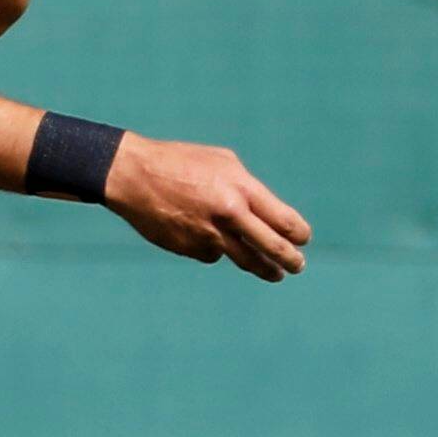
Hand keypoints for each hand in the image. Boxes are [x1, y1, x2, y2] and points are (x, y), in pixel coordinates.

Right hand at [104, 136, 312, 281]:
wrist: (134, 176)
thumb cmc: (181, 162)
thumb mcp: (222, 162)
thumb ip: (247, 188)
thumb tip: (266, 213)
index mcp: (241, 189)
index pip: (283, 220)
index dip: (299, 233)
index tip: (303, 239)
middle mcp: (229, 215)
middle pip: (271, 247)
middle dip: (290, 259)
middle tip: (298, 266)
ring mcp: (209, 236)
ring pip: (246, 260)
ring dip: (264, 269)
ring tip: (275, 274)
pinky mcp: (190, 249)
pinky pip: (212, 254)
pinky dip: (214, 248)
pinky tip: (202, 234)